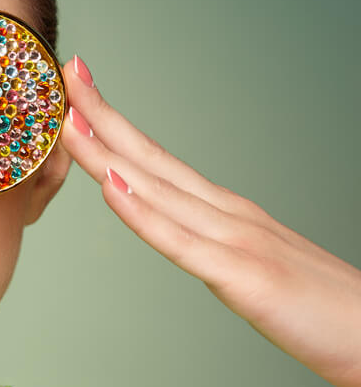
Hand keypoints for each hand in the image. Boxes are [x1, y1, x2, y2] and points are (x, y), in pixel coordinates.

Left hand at [45, 55, 360, 386]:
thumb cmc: (321, 310)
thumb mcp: (253, 272)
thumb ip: (217, 252)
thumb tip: (184, 241)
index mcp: (227, 213)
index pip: (158, 162)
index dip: (116, 127)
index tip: (82, 93)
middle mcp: (228, 215)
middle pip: (151, 160)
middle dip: (103, 118)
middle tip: (65, 76)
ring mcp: (236, 240)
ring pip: (156, 189)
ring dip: (107, 153)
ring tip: (69, 120)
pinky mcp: (243, 275)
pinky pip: (181, 242)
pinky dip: (142, 212)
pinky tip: (112, 185)